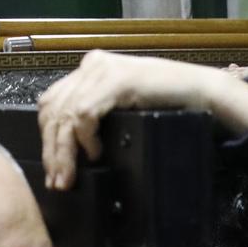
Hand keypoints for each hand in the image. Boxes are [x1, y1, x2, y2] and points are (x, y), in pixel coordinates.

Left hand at [36, 52, 247, 189]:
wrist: (200, 91)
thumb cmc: (166, 104)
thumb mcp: (121, 108)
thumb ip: (96, 116)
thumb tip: (69, 150)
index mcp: (90, 70)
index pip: (51, 102)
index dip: (47, 138)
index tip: (52, 169)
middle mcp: (92, 65)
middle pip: (54, 110)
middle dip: (52, 150)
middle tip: (58, 181)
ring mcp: (103, 70)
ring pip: (65, 115)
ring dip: (64, 152)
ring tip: (70, 176)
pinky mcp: (117, 80)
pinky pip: (85, 113)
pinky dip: (85, 138)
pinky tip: (95, 153)